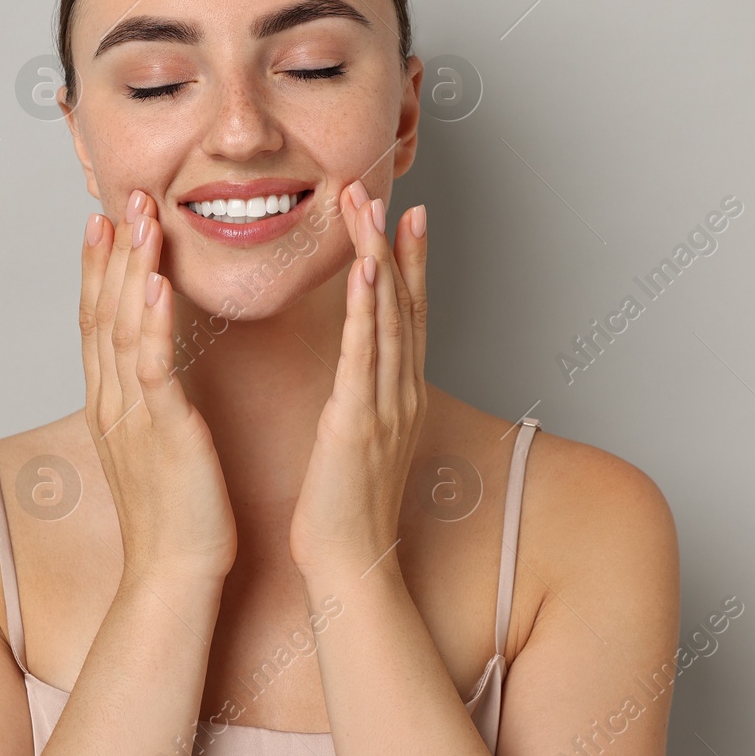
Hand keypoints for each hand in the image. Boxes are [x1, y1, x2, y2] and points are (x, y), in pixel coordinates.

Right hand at [80, 189, 237, 581]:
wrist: (175, 577)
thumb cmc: (176, 516)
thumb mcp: (156, 447)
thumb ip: (150, 404)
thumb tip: (152, 375)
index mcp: (111, 405)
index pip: (97, 322)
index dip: (98, 269)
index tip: (103, 220)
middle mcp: (111, 403)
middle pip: (103, 312)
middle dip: (112, 252)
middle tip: (122, 197)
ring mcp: (131, 417)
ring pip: (124, 329)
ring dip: (131, 270)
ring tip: (139, 219)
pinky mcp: (162, 434)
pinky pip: (153, 370)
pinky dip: (153, 325)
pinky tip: (157, 287)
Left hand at [289, 181, 428, 576]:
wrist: (349, 566)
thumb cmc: (344, 510)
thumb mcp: (357, 443)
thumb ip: (361, 403)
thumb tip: (356, 379)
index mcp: (398, 395)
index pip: (408, 315)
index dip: (410, 262)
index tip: (406, 215)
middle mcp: (401, 392)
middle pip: (403, 303)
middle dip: (392, 243)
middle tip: (382, 189)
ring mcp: (385, 406)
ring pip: (386, 317)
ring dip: (379, 257)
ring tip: (370, 208)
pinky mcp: (358, 422)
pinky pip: (364, 356)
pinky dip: (367, 309)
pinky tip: (366, 272)